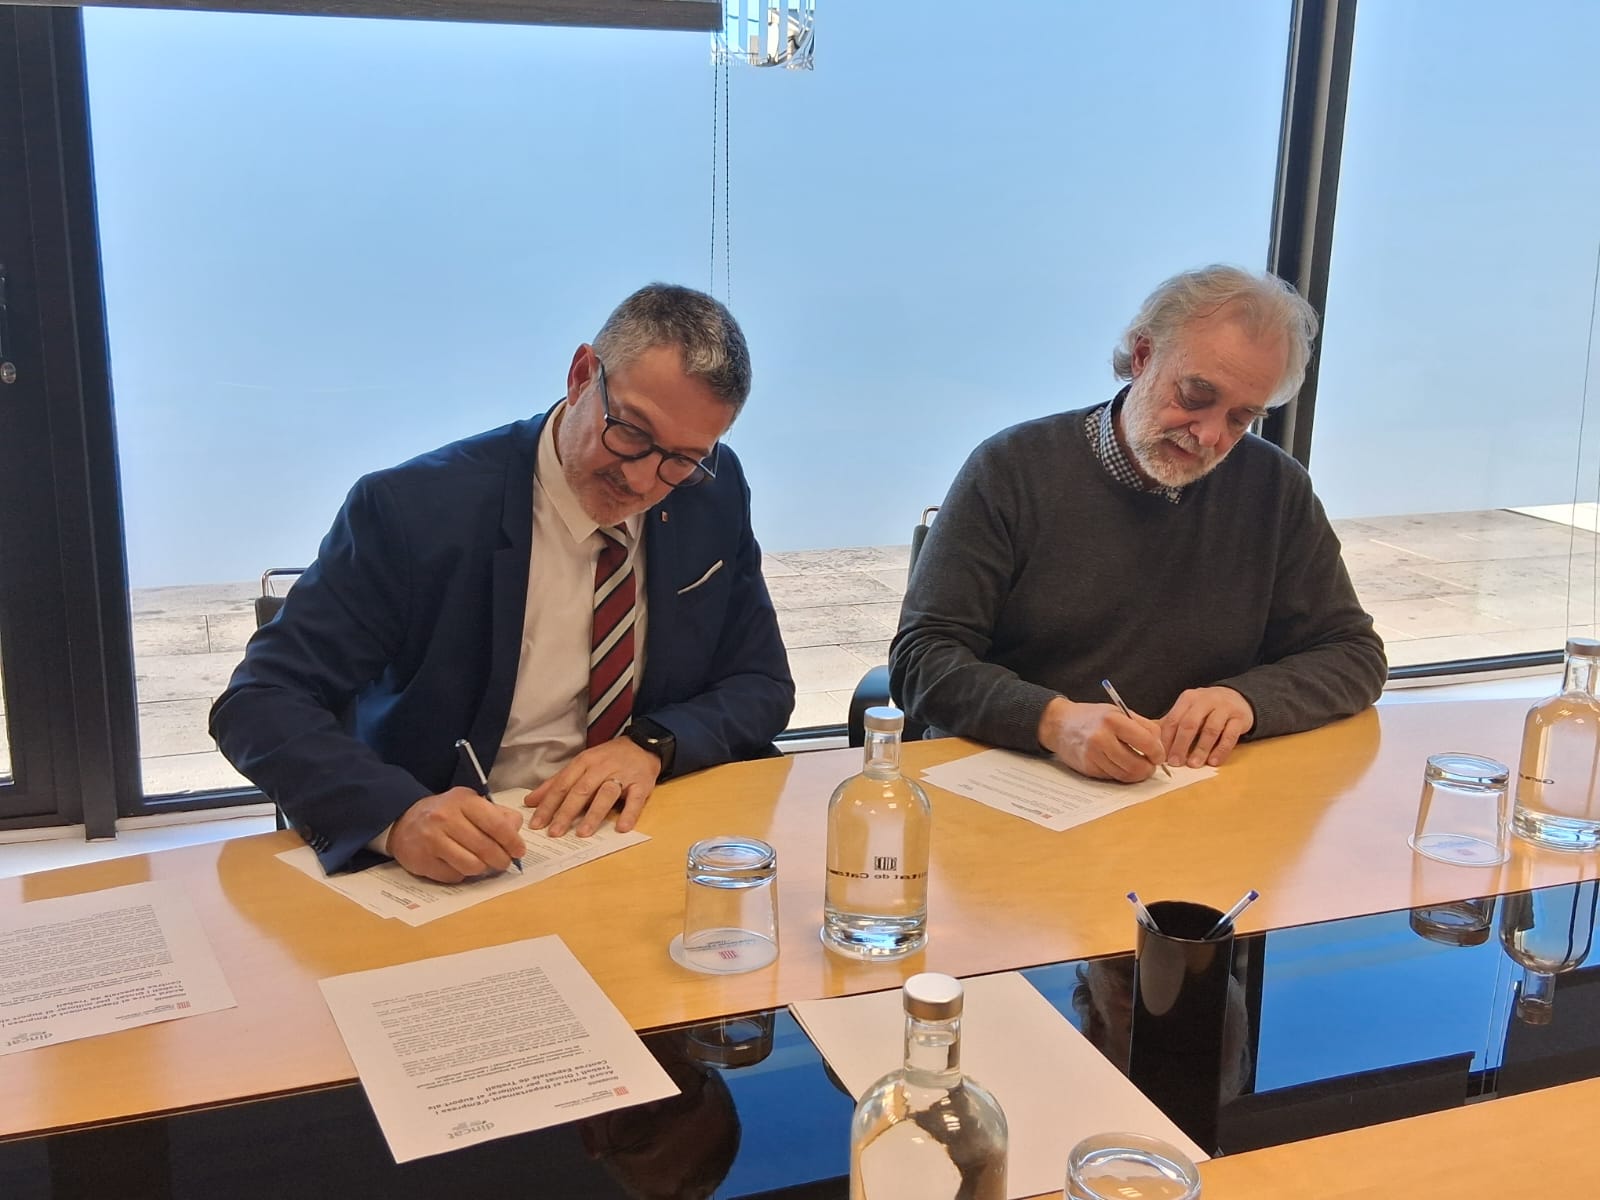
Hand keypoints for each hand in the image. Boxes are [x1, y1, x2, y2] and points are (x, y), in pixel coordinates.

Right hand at [387, 786, 526, 882]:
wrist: (403, 821)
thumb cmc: (445, 813)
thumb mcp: (470, 804)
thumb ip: (496, 814)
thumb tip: (516, 830)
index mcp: (463, 800)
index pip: (496, 823)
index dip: (512, 841)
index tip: (519, 851)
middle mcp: (445, 818)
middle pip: (486, 848)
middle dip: (501, 860)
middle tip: (504, 862)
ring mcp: (432, 840)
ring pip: (472, 865)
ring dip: (483, 869)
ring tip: (482, 864)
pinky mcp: (422, 860)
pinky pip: (454, 876)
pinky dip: (462, 874)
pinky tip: (459, 865)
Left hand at [525, 738, 661, 836]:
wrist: (643, 744)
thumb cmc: (608, 758)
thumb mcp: (581, 765)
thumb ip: (556, 783)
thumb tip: (530, 801)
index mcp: (584, 762)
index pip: (563, 784)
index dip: (549, 804)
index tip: (537, 823)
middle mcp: (602, 767)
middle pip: (581, 790)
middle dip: (566, 812)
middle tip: (554, 832)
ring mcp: (623, 775)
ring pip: (605, 794)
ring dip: (594, 814)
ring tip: (582, 833)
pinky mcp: (642, 784)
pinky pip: (635, 800)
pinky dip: (629, 814)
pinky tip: (622, 828)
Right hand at [1037, 696, 1163, 782]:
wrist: (1060, 724)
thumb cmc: (1093, 717)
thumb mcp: (1118, 712)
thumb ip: (1142, 725)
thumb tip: (1160, 745)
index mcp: (1113, 720)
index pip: (1146, 742)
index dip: (1158, 752)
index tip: (1159, 755)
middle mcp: (1102, 738)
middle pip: (1137, 765)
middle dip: (1149, 768)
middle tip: (1150, 764)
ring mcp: (1093, 755)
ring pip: (1126, 775)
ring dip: (1137, 774)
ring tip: (1138, 766)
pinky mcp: (1088, 768)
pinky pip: (1113, 777)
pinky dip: (1121, 774)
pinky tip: (1120, 765)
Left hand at [1160, 687, 1254, 767]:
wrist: (1237, 697)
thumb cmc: (1207, 708)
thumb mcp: (1189, 710)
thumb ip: (1175, 723)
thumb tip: (1155, 744)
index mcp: (1189, 698)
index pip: (1174, 719)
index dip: (1167, 739)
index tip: (1161, 756)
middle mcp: (1206, 700)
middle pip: (1190, 724)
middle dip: (1181, 745)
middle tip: (1175, 762)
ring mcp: (1224, 708)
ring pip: (1211, 730)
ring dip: (1201, 749)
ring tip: (1194, 764)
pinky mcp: (1240, 718)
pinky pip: (1230, 736)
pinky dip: (1221, 750)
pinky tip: (1214, 762)